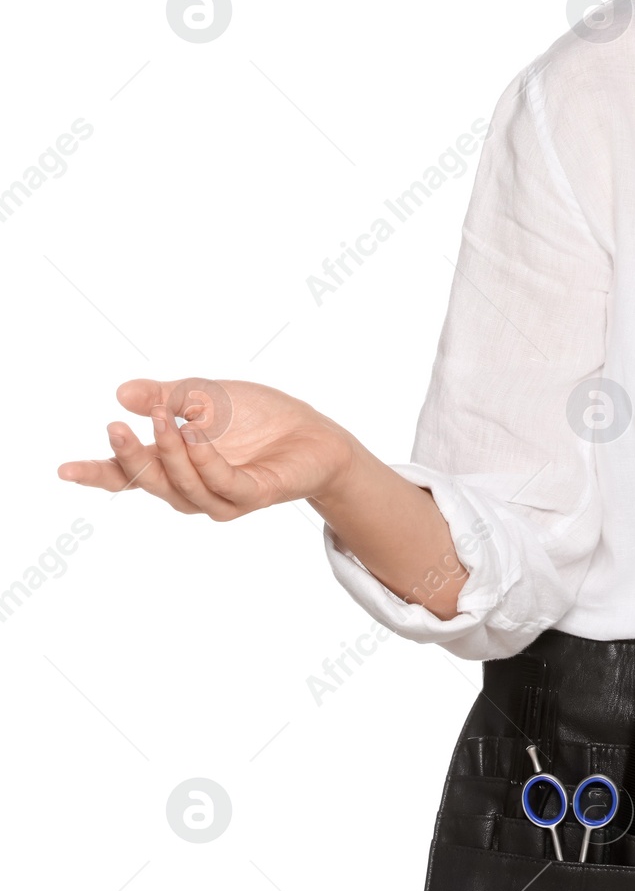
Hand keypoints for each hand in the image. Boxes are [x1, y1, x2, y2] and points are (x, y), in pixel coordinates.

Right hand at [58, 377, 359, 519]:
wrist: (314, 434)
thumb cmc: (259, 418)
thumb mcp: (208, 396)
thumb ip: (166, 396)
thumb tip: (122, 392)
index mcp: (176, 467)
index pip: (129, 475)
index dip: (98, 473)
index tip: (63, 469)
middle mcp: (193, 488)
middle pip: (151, 482)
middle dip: (131, 456)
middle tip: (115, 427)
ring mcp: (223, 497)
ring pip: (184, 485)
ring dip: (171, 452)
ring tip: (165, 419)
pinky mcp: (254, 494)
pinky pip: (224, 484)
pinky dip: (207, 461)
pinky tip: (197, 435)